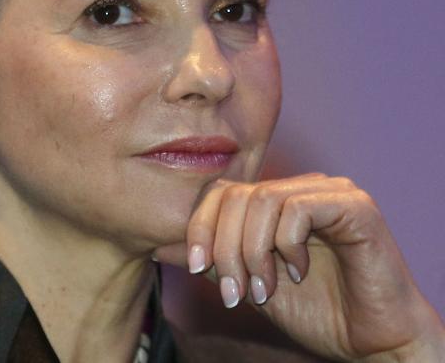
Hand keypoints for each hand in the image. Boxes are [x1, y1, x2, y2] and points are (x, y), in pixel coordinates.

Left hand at [153, 173, 444, 360]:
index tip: (197, 269)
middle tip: (235, 292)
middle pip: (234, 196)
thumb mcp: (247, 283)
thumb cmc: (315, 311)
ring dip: (251, 253)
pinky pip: (298, 209)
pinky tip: (297, 273)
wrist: (371, 341)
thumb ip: (211, 259)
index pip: (218, 193)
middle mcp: (299, 188)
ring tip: (263, 289)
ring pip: (260, 200)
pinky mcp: (354, 206)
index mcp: (274, 201)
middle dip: (224, 249)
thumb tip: (158, 243)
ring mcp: (329, 192)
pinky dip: (286, 246)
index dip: (199, 228)